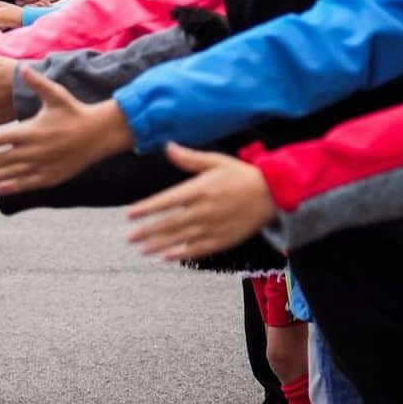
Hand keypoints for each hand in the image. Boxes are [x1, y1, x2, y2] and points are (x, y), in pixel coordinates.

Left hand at [0, 68, 131, 194]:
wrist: (100, 134)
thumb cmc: (75, 112)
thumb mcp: (56, 95)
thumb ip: (36, 83)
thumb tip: (23, 67)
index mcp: (31, 130)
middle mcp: (34, 150)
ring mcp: (42, 166)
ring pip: (10, 174)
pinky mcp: (50, 177)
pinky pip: (26, 184)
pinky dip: (11, 186)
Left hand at [125, 143, 276, 260]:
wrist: (273, 194)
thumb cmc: (241, 175)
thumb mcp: (215, 161)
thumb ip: (189, 158)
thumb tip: (168, 146)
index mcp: (200, 189)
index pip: (167, 201)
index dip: (148, 208)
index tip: (130, 214)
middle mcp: (205, 210)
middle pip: (171, 223)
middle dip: (148, 231)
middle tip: (129, 237)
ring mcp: (214, 227)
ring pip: (181, 238)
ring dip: (160, 245)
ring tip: (141, 249)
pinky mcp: (224, 239)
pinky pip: (199, 249)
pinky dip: (182, 254)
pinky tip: (167, 257)